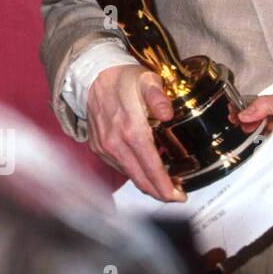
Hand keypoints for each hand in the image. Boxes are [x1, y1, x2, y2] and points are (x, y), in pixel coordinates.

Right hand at [87, 64, 182, 202]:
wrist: (93, 77)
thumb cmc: (124, 79)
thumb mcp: (147, 80)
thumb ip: (159, 97)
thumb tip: (168, 115)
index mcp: (131, 129)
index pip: (150, 166)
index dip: (165, 185)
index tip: (179, 196)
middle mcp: (115, 143)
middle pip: (140, 178)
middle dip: (159, 192)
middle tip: (177, 197)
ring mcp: (105, 147)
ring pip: (129, 175)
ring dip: (147, 184)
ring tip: (166, 186)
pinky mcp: (98, 148)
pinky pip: (119, 167)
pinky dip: (134, 173)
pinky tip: (147, 171)